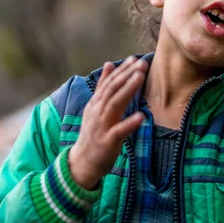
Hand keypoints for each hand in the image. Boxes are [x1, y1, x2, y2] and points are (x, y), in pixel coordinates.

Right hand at [68, 56, 147, 189]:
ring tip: (140, 77)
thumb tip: (109, 63)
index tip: (135, 59)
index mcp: (96, 103)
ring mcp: (101, 126)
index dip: (122, 70)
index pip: (110, 83)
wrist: (82, 162)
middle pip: (113, 90)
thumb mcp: (96, 107)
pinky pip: (119, 131)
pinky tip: (141, 116)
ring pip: (114, 104)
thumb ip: (103, 86)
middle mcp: (97, 111)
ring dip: (127, 90)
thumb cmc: (93, 133)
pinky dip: (129, 123)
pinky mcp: (107, 141)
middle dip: (127, 75)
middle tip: (141, 64)